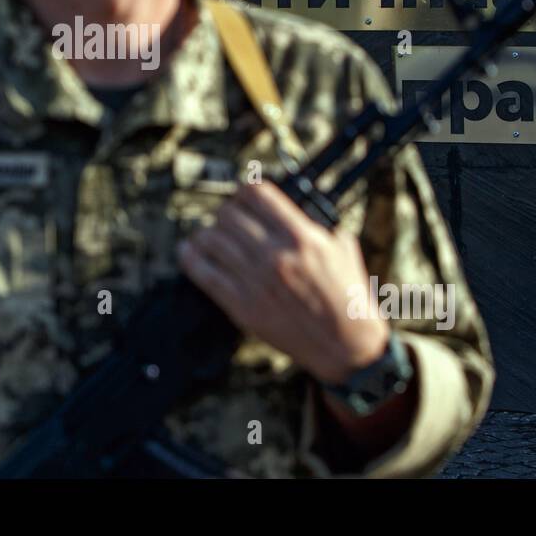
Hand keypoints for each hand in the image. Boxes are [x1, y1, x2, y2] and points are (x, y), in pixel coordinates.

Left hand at [177, 180, 389, 385]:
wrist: (347, 345)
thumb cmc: (347, 297)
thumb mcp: (340, 248)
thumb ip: (311, 224)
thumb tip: (283, 209)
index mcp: (301, 236)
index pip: (256, 194)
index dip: (244, 190)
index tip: (242, 196)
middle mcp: (275, 255)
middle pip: (229, 215)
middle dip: (226, 213)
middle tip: (227, 220)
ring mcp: (256, 282)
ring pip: (211, 240)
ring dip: (207, 234)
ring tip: (209, 236)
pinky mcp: (243, 307)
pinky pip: (204, 274)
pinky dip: (190, 258)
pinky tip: (188, 251)